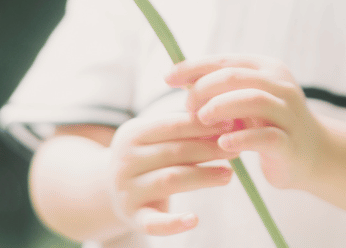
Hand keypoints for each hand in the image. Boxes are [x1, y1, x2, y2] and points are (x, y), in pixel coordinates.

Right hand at [106, 112, 232, 235]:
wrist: (110, 189)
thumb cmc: (147, 157)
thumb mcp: (156, 138)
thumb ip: (184, 129)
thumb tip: (226, 122)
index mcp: (132, 134)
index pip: (172, 125)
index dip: (202, 125)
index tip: (230, 124)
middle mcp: (125, 161)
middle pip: (174, 152)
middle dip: (208, 150)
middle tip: (235, 150)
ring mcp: (127, 190)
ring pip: (170, 180)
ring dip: (203, 177)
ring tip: (229, 175)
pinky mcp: (133, 217)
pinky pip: (153, 222)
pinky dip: (173, 223)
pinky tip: (194, 220)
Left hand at [165, 55, 328, 189]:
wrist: (313, 155)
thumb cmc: (269, 125)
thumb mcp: (246, 101)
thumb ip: (221, 89)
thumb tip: (179, 79)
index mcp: (267, 68)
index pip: (224, 60)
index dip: (193, 67)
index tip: (167, 77)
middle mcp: (280, 85)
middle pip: (235, 76)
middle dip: (204, 89)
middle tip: (188, 107)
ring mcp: (288, 113)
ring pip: (252, 99)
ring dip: (220, 107)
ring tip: (202, 119)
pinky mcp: (289, 142)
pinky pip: (264, 136)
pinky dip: (240, 138)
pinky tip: (223, 143)